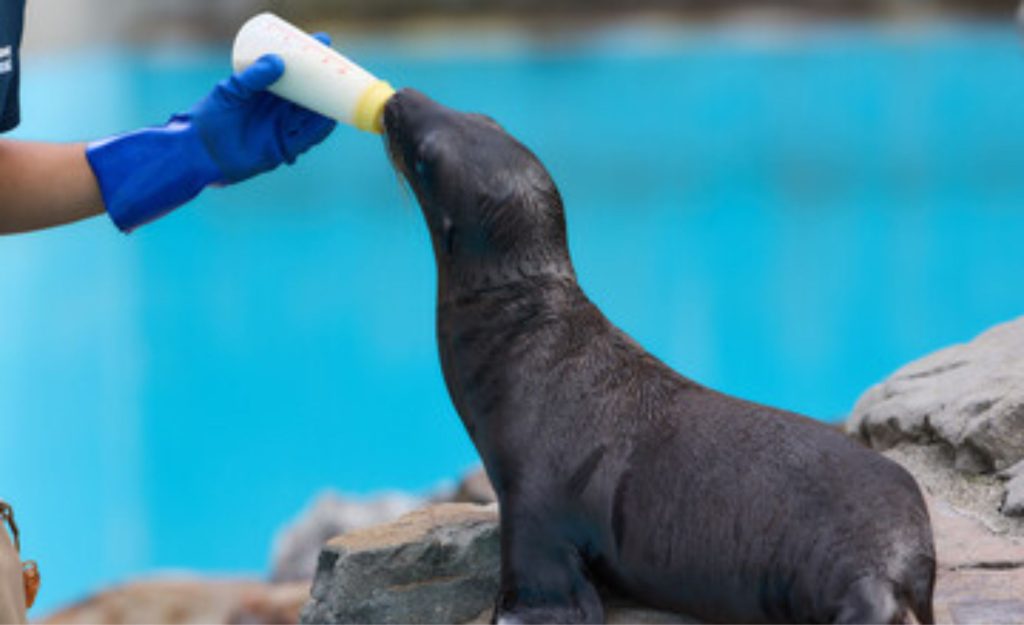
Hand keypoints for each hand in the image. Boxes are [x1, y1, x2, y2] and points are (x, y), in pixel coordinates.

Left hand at [187, 33, 336, 183]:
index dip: (309, 59)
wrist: (201, 151)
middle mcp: (277, 109)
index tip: (323, 41)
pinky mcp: (283, 147)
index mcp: (266, 91)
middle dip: (325, 81)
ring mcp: (281, 128)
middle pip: (308, 93)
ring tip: (341, 91)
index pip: (294, 72)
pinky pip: (306, 138)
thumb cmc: (211, 116)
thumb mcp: (231, 90)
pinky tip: (331, 120)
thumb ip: (253, 77)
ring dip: (327, 105)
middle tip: (338, 65)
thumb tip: (278, 61)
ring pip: (311, 115)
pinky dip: (319, 130)